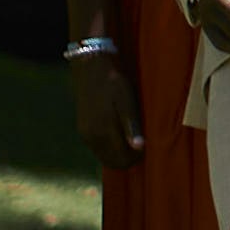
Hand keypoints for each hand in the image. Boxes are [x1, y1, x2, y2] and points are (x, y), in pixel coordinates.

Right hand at [63, 39, 147, 177]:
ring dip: (118, 154)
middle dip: (127, 159)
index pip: (121, 159)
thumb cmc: (113, 82)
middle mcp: (91, 137)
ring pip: (104, 156)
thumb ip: (132, 125)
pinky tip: (120, 136)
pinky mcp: (83, 130)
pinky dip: (110, 148)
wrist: (90, 67)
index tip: (147, 149)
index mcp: (103, 131)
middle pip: (112, 162)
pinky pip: (98, 148)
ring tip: (133, 140)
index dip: (136, 159)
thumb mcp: (126, 100)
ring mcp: (85, 134)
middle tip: (142, 147)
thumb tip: (139, 148)